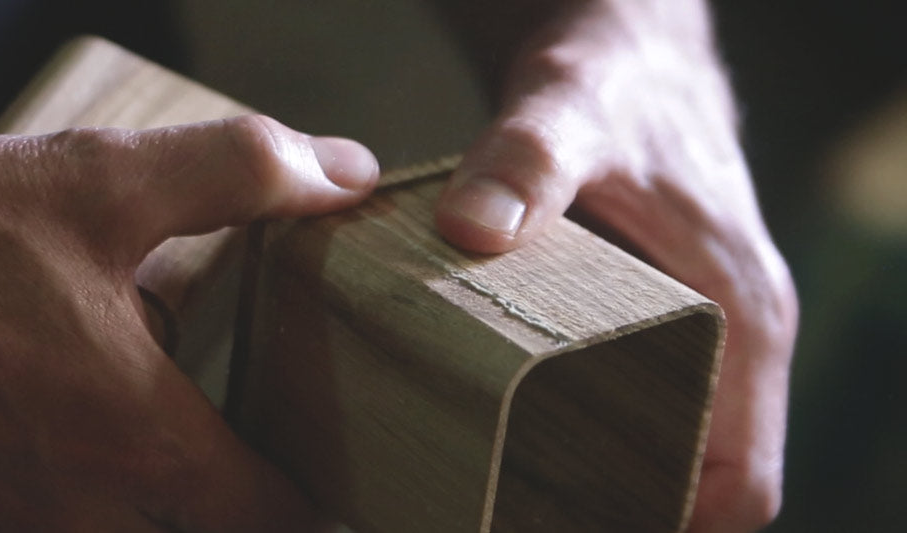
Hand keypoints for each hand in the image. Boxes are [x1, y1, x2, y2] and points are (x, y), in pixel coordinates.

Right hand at [0, 116, 376, 530]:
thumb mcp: (97, 179)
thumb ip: (240, 174)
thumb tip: (345, 172)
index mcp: (137, 441)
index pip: (272, 522)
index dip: (307, 504)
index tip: (313, 481)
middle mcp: (71, 520)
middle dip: (206, 513)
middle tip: (208, 462)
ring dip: (114, 511)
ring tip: (95, 443)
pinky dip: (34, 514)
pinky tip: (4, 443)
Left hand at [433, 2, 798, 530]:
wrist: (622, 46)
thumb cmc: (615, 77)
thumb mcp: (568, 108)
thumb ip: (525, 161)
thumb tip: (470, 229)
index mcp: (740, 319)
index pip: (744, 483)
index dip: (674, 522)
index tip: (574, 522)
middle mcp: (728, 342)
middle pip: (692, 481)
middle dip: (615, 511)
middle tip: (508, 513)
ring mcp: (690, 336)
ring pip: (658, 447)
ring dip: (591, 478)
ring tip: (493, 489)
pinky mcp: (645, 323)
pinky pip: (628, 404)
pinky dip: (573, 430)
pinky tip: (493, 432)